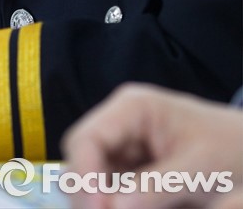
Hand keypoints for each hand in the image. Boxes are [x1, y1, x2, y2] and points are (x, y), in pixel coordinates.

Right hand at [62, 83, 242, 208]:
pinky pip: (108, 187)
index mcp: (132, 108)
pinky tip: (125, 208)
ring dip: (98, 198)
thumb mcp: (199, 169)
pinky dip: (112, 201)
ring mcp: (122, 145)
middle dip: (87, 192)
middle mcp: (119, 122)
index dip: (84, 176)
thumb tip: (112, 208)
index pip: (87, 138)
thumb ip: (156, 186)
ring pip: (90, 175)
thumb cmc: (228, 149)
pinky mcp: (129, 167)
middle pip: (81, 157)